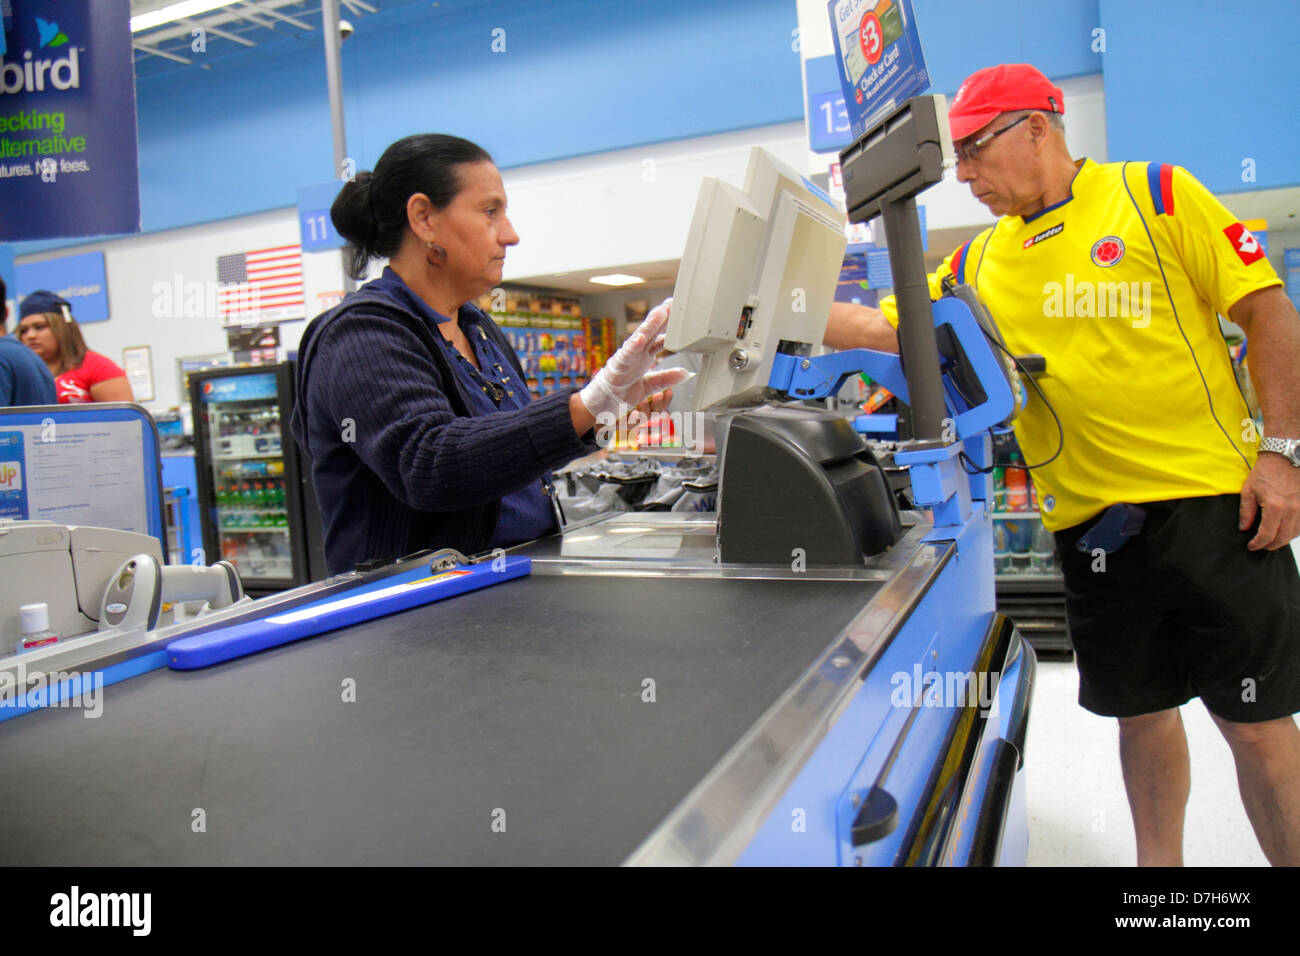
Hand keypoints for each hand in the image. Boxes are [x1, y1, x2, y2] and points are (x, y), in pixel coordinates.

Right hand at [579, 299, 689, 418]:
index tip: (683, 315)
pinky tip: (641, 338)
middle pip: (651, 331)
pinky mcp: (616, 366)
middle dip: (662, 317)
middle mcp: (636, 353)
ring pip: (640, 338)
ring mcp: (626, 357)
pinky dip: (633, 346)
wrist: (600, 404)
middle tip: (673, 302)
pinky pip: (626, 355)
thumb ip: (665, 379)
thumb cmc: (621, 392)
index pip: (660, 338)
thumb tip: (685, 373)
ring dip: (650, 325)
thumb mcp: (649, 386)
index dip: (672, 327)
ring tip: (660, 312)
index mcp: (644, 356)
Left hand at [1239, 452, 1299, 549]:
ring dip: (1283, 539)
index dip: (1258, 544)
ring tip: (1271, 539)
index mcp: (1275, 507)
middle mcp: (1292, 510)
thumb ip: (1246, 511)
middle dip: (1270, 545)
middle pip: (1283, 538)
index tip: (1252, 546)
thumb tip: (1244, 527)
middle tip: (1261, 545)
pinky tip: (1284, 530)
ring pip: (1295, 533)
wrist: (1285, 457)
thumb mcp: (1249, 490)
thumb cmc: (1267, 471)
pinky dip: (1293, 531)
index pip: (1267, 535)